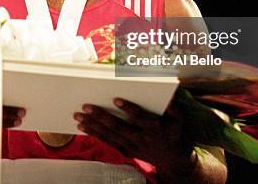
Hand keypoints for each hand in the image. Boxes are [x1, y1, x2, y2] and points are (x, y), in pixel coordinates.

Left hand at [73, 98, 193, 174]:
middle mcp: (141, 138)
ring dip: (92, 125)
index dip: (128, 109)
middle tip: (86, 106)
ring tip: (78, 116)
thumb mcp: (179, 121)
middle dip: (101, 116)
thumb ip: (174, 109)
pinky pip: (108, 142)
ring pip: (109, 135)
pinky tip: (83, 127)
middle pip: (119, 127)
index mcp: (154, 127)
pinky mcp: (126, 151)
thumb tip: (170, 98)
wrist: (172, 160)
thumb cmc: (173, 134)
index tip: (116, 99)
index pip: (140, 118)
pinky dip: (95, 134)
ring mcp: (132, 146)